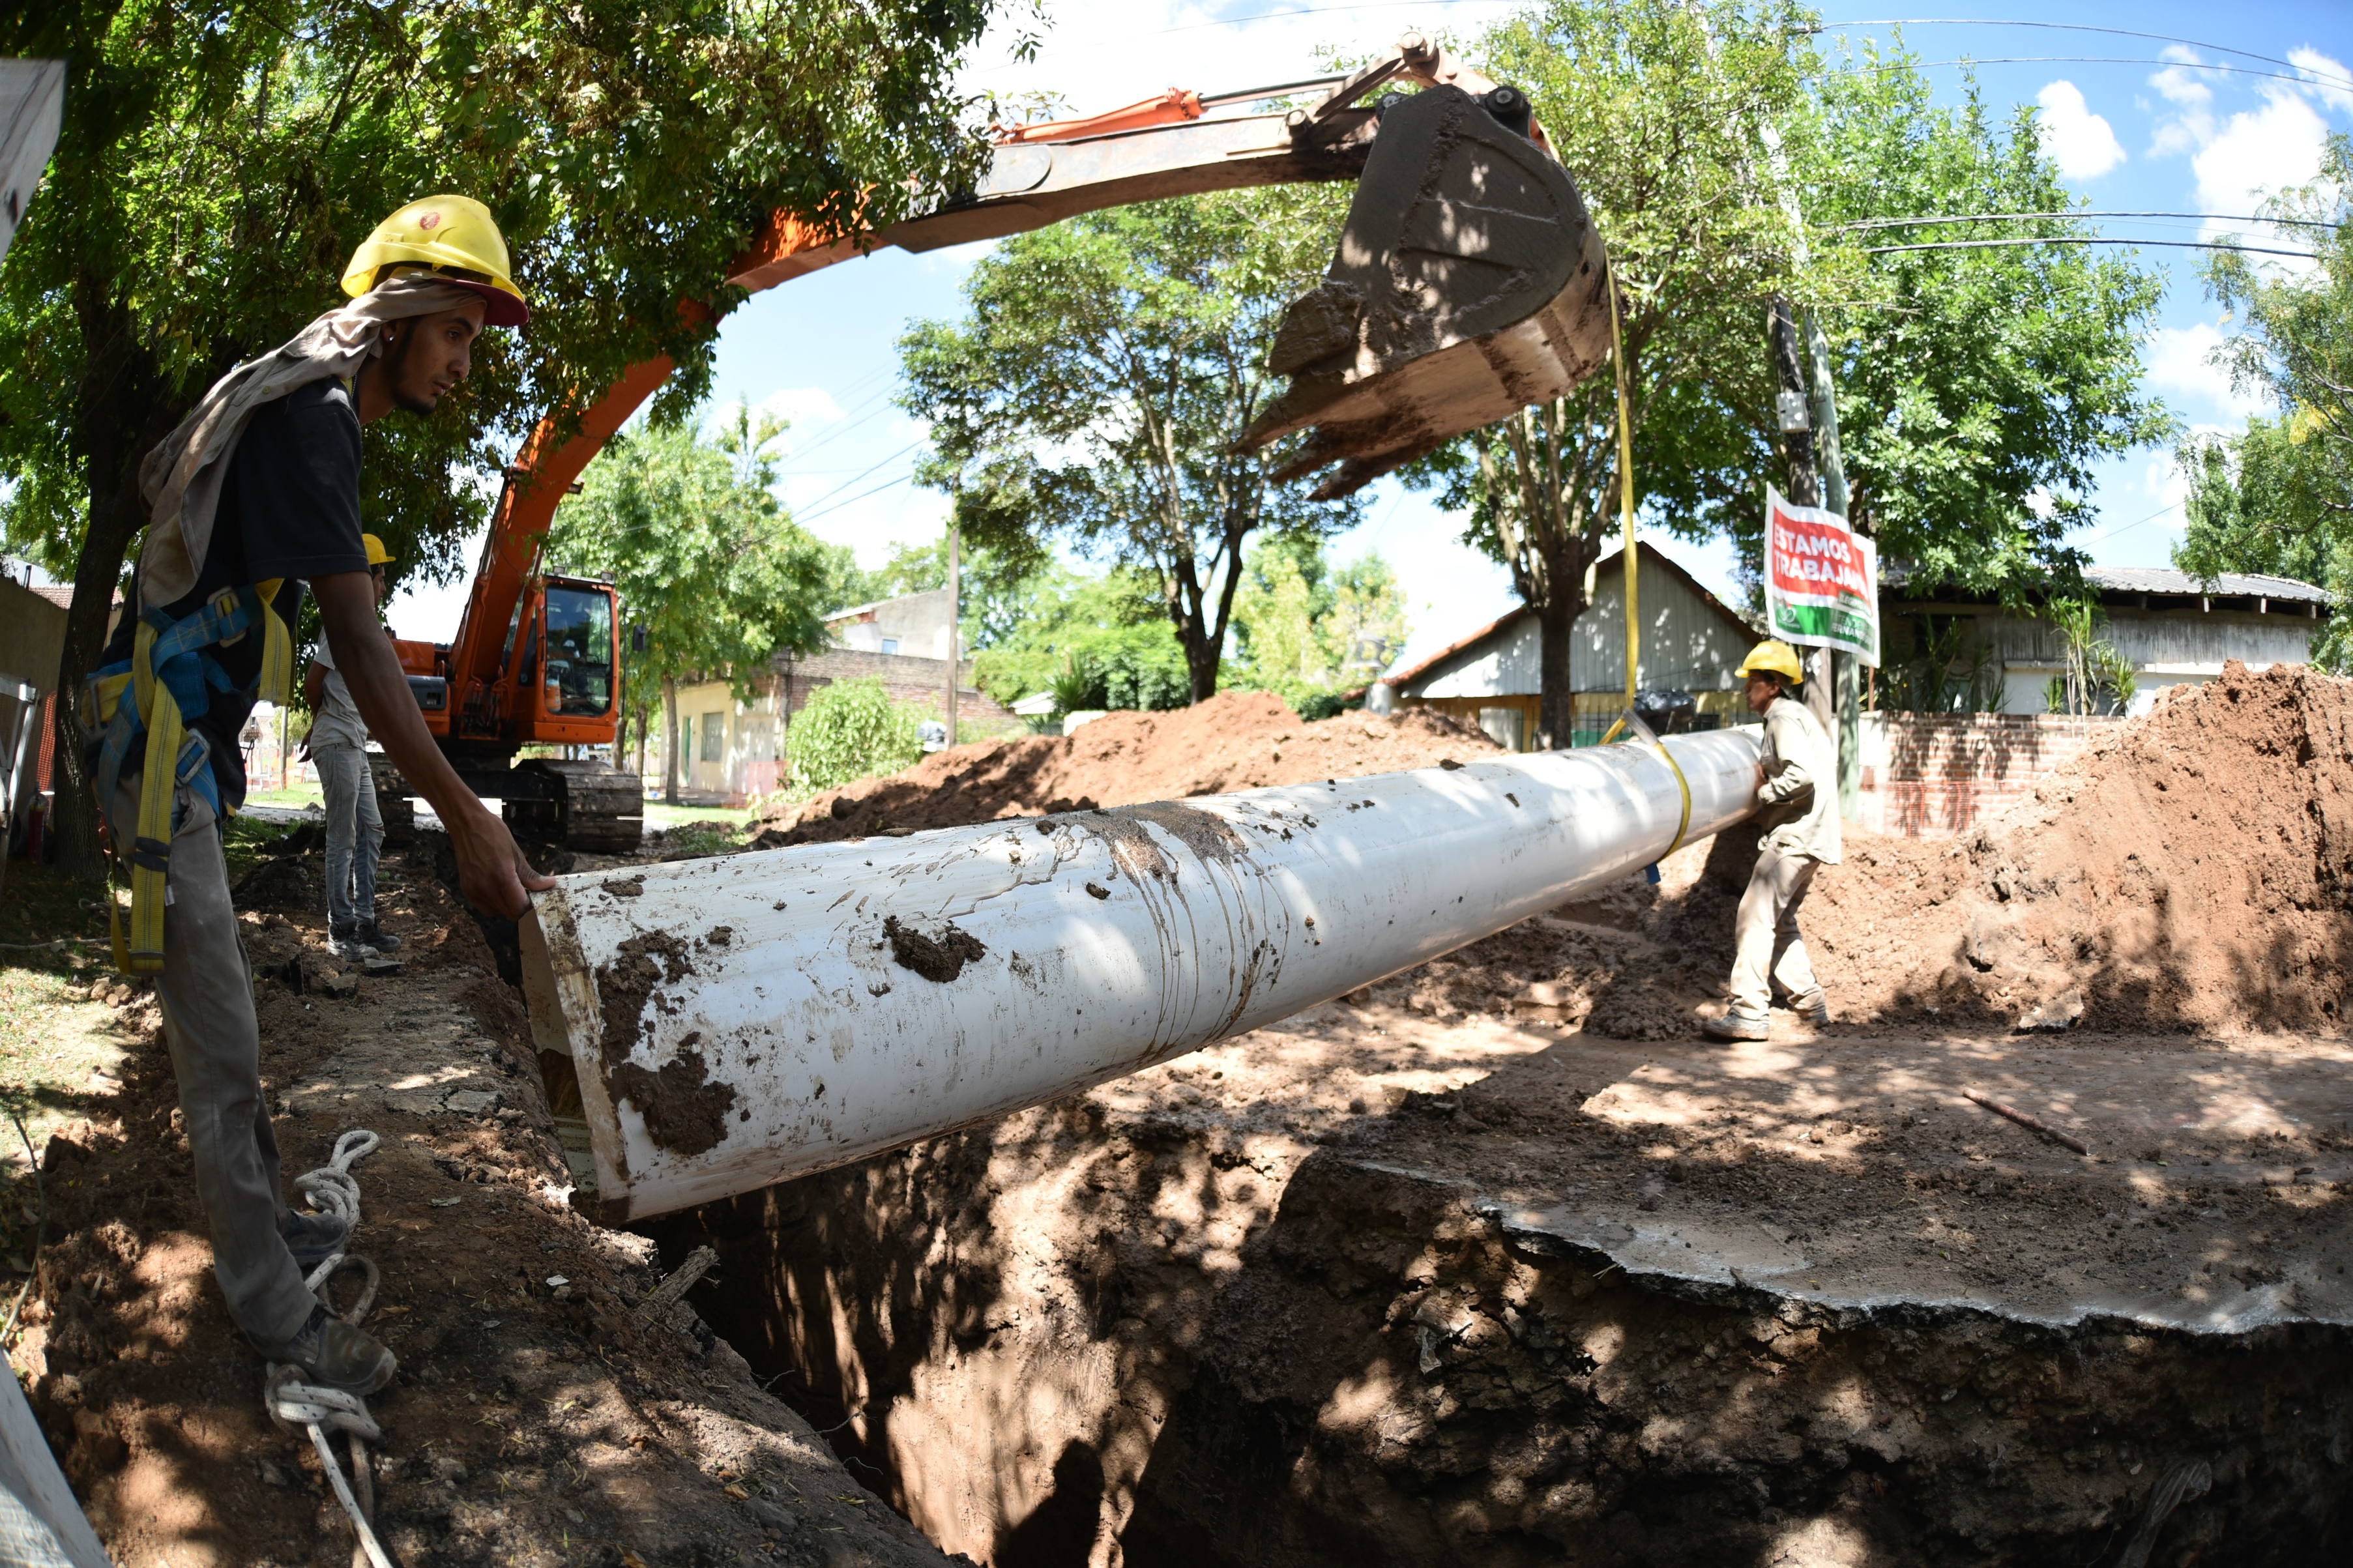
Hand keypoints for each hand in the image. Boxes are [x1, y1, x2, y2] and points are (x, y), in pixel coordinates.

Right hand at [448, 803, 556, 918]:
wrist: (466, 824)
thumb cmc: (493, 834)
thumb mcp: (516, 853)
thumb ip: (530, 875)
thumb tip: (548, 885)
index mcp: (502, 877)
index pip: (520, 908)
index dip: (530, 906)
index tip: (536, 897)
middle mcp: (486, 888)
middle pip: (509, 913)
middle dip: (520, 907)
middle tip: (526, 893)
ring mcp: (474, 890)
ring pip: (496, 913)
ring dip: (506, 906)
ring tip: (511, 889)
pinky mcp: (466, 889)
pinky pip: (483, 906)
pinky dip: (493, 903)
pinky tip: (497, 888)